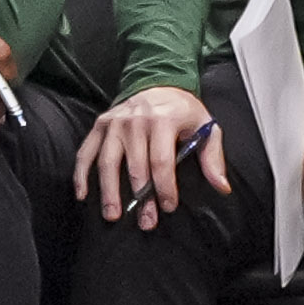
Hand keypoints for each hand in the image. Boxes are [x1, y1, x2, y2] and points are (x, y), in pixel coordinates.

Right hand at [77, 83, 227, 220]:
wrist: (158, 82)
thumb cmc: (183, 110)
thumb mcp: (206, 127)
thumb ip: (213, 157)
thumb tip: (222, 187)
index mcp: (162, 120)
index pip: (162, 161)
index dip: (165, 187)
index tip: (169, 207)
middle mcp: (135, 121)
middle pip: (135, 166)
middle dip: (140, 197)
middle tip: (145, 222)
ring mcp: (114, 123)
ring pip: (108, 161)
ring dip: (109, 191)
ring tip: (112, 215)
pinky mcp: (100, 125)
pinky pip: (86, 151)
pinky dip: (81, 173)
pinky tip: (83, 194)